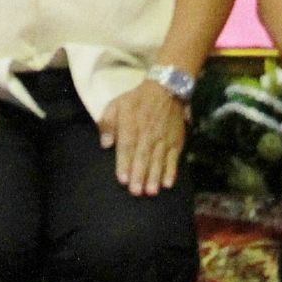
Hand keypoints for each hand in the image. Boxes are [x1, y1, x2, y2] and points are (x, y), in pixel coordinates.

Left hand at [99, 81, 186, 195]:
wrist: (166, 90)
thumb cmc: (137, 100)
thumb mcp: (116, 104)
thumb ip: (107, 123)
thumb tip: (105, 144)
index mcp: (131, 125)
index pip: (127, 146)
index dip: (124, 163)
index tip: (122, 179)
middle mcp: (148, 134)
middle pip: (143, 156)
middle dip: (139, 175)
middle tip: (136, 191)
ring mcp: (164, 139)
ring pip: (158, 160)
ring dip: (154, 177)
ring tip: (150, 192)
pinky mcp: (176, 142)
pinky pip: (174, 158)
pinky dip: (171, 171)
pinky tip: (167, 184)